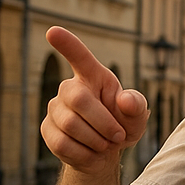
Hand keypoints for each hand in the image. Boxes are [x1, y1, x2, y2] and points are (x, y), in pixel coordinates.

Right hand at [41, 26, 148, 173]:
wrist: (105, 153)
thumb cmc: (122, 125)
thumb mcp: (137, 117)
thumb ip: (136, 106)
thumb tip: (125, 100)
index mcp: (94, 77)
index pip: (80, 57)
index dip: (67, 44)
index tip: (53, 31)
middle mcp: (69, 88)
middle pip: (79, 99)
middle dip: (103, 122)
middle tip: (118, 136)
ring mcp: (55, 109)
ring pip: (71, 125)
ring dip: (96, 140)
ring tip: (105, 143)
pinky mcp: (47, 130)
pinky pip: (63, 144)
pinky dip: (85, 154)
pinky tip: (92, 152)